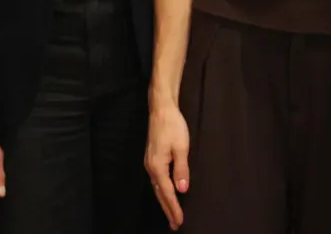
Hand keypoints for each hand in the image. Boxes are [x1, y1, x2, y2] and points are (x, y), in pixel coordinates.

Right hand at [144, 103, 191, 229]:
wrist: (161, 109)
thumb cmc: (172, 126)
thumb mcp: (181, 148)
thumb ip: (181, 170)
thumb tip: (182, 189)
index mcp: (157, 166)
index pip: (167, 192)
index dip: (174, 208)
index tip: (179, 221)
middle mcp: (150, 167)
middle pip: (159, 193)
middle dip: (167, 209)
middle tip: (174, 224)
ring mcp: (149, 162)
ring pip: (156, 188)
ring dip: (164, 201)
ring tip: (171, 214)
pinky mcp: (151, 158)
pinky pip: (156, 180)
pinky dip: (161, 191)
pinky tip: (165, 194)